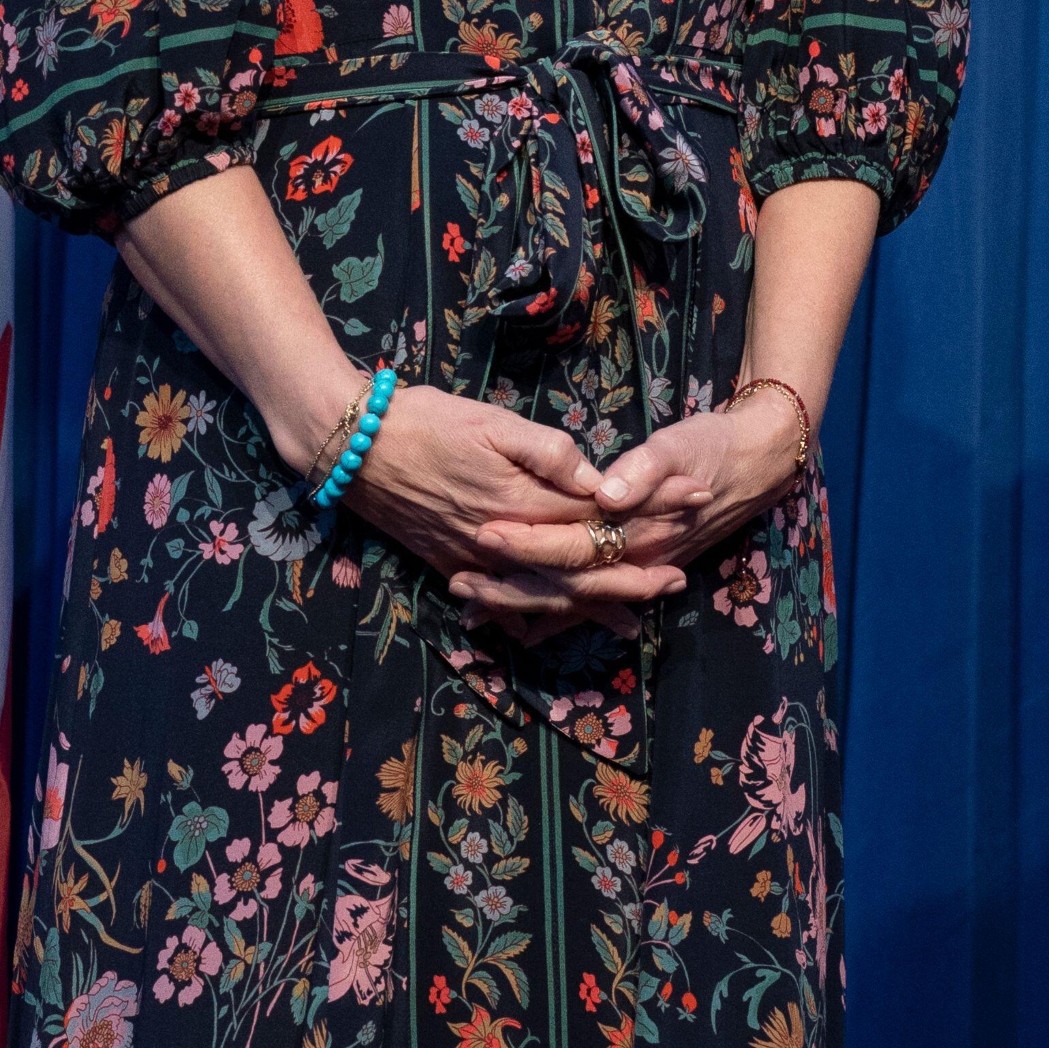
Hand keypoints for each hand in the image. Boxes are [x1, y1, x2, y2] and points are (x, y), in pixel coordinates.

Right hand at [348, 388, 695, 645]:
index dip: (652, 507)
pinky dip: (533, 616)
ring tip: (632, 617)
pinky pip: (504, 601)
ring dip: (591, 605)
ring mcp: (479, 560)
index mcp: (524, 500)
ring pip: (547, 594)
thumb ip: (548, 451)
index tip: (695, 500)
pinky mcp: (453, 564)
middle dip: (634, 575)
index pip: (602, 512)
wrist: (352, 447)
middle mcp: (507, 541)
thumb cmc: (424, 420)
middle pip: (583, 567)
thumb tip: (597, 479)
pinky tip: (552, 627)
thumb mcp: (490, 421)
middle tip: (678, 580)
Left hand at [456, 393, 806, 631]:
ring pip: (571, 601)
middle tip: (458, 583)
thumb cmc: (711, 448)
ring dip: (522, 606)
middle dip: (511, 588)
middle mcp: (634, 560)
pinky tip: (516, 628)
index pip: (574, 546)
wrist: (755, 464)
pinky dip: (552, 615)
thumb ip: (644, 470)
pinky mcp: (633, 568)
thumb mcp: (679, 447)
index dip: (530, 543)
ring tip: (470, 609)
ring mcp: (634, 570)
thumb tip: (607, 494)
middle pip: (565, 586)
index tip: (486, 535)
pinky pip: (588, 602)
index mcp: (638, 529)